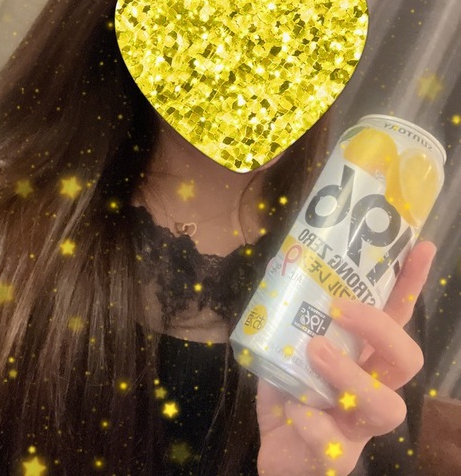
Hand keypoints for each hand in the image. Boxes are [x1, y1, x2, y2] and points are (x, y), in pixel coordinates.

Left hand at [255, 241, 435, 475]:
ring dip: (349, 374)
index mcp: (365, 357)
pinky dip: (310, 419)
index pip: (396, 316)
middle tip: (337, 309)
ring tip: (315, 352)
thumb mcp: (286, 349)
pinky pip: (334, 440)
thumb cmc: (291, 395)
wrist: (279, 454)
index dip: (410, 283)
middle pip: (407, 358)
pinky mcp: (338, 456)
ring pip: (386, 405)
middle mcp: (373, 387)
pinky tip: (293, 408)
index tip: (421, 246)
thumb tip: (279, 263)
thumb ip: (289, 317)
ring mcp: (360, 425)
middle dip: (378, 329)